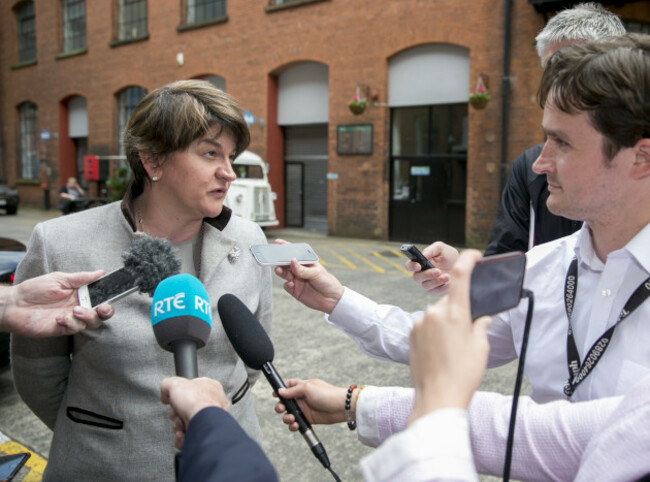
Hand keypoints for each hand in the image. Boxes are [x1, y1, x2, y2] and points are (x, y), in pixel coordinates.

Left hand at [1, 271, 113, 336]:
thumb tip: (101, 272)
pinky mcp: (63, 329)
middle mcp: (79, 307)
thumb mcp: (60, 279)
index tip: (114, 294)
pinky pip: (75, 328)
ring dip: (87, 316)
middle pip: (102, 313)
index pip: (101, 297)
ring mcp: (72, 319)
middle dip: (106, 311)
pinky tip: (58, 318)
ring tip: (74, 310)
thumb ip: (81, 278)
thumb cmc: (35, 289)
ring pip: (92, 322)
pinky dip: (70, 323)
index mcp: (81, 294)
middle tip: (101, 308)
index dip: (110, 297)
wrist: (15, 304)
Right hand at [160, 377, 229, 449]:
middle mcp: (212, 404)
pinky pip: (188, 438)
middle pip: (185, 409)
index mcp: (210, 387)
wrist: (203, 423)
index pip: (190, 390)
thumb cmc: (196, 401)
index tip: (173, 398)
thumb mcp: (175, 383)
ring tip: (181, 423)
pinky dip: (181, 437)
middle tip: (178, 412)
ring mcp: (209, 421)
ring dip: (177, 425)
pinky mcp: (204, 435)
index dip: (178, 395)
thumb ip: (167, 384)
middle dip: (176, 413)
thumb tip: (165, 394)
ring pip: (185, 424)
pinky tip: (182, 433)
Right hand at [273, 239, 343, 313]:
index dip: (286, 247)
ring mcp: (297, 280)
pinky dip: (286, 284)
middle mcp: (300, 270)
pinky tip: (291, 284)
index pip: (295, 252)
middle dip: (280, 260)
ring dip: (281, 271)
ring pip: (285, 273)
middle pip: (287, 263)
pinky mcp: (295, 290)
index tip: (277, 243)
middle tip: (274, 259)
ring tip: (279, 270)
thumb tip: (292, 261)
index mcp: (306, 262)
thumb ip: (303, 269)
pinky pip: (286, 286)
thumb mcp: (317, 273)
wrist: (332, 300)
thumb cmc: (327, 282)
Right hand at [274, 379, 347, 430]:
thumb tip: (280, 392)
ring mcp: (304, 409)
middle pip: (285, 402)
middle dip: (280, 406)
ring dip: (286, 417)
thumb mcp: (308, 388)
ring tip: (291, 418)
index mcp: (301, 387)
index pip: (288, 386)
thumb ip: (292, 391)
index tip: (275, 395)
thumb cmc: (327, 394)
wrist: (340, 407)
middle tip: (282, 409)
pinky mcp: (308, 419)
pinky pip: (296, 423)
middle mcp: (302, 397)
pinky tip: (296, 424)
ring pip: (289, 414)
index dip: (281, 390)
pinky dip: (293, 425)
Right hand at [405, 242, 459, 294]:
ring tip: (448, 276)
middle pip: (416, 277)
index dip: (412, 266)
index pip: (409, 265)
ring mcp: (429, 283)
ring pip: (426, 285)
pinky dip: (443, 287)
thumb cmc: (449, 255)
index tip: (418, 266)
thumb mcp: (441, 248)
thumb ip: (432, 249)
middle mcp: (422, 274)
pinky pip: (435, 291)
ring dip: (436, 281)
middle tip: (438, 271)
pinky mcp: (436, 290)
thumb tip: (423, 255)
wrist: (463, 265)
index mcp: (420, 263)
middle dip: (427, 274)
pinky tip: (450, 282)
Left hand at [408, 249, 491, 423]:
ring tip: (452, 350)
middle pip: (450, 302)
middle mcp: (434, 313)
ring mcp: (420, 323)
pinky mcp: (411, 333)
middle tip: (466, 335)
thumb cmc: (462, 374)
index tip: (473, 254)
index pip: (460, 276)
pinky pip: (426, 326)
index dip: (467, 260)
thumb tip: (480, 319)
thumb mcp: (480, 348)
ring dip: (446, 325)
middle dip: (459, 312)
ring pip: (437, 315)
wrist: (437, 397)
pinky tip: (439, 352)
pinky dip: (434, 333)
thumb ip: (480, 326)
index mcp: (455, 313)